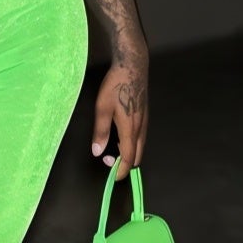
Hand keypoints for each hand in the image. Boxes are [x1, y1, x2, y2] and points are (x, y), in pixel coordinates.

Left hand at [91, 45, 147, 180]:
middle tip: (108, 160)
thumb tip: (98, 151)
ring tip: (111, 149)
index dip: (121, 171)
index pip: (128, 158)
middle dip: (124, 163)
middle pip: (137, 155)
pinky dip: (132, 144)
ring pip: (140, 146)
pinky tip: (120, 137)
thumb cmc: (116, 85)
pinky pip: (141, 137)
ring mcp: (145, 121)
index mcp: (130, 129)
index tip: (113, 177)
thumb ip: (100, 131)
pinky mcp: (145, 115)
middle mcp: (140, 128)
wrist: (133, 66)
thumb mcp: (102, 108)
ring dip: (128, 153)